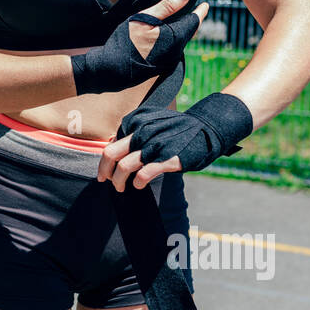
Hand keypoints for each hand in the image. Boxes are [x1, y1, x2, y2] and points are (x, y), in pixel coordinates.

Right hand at [69, 0, 209, 94]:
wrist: (110, 69)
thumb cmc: (125, 41)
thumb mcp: (143, 18)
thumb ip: (166, 7)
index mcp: (174, 38)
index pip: (194, 22)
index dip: (200, 12)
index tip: (206, 5)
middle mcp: (175, 52)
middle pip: (188, 32)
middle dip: (192, 21)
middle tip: (196, 11)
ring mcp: (169, 61)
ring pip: (181, 41)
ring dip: (182, 30)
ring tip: (180, 20)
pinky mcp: (161, 67)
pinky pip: (173, 50)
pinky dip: (173, 39)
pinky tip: (165, 35)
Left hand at [97, 92, 254, 191]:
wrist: (206, 129)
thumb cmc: (176, 129)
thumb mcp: (152, 120)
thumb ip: (135, 130)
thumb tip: (113, 143)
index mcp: (136, 122)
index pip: (111, 142)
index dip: (106, 159)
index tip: (106, 170)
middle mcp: (142, 132)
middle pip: (110, 153)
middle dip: (104, 171)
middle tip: (104, 180)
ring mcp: (154, 145)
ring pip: (124, 166)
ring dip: (118, 181)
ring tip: (120, 188)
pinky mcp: (167, 158)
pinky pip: (143, 174)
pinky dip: (137, 183)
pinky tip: (138, 186)